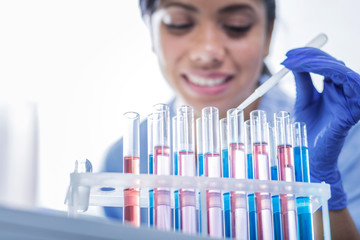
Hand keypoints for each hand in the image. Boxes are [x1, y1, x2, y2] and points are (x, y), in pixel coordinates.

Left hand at [281, 47, 359, 209]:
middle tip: (288, 56)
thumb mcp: (303, 101)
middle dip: (310, 56)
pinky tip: (307, 69)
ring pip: (341, 70)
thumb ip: (303, 81)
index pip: (327, 65)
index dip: (309, 55)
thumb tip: (294, 61)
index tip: (288, 54)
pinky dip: (329, 71)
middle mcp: (346, 92)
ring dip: (317, 62)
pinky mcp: (353, 110)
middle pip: (334, 64)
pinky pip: (348, 82)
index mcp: (336, 89)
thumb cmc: (308, 129)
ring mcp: (352, 100)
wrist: (308, 154)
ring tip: (294, 62)